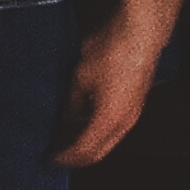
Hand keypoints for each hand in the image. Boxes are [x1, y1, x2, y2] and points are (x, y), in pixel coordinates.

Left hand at [56, 11, 171, 165]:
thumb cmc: (111, 50)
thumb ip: (72, 102)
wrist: (140, 32)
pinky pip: (115, 124)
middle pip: (99, 151)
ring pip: (109, 139)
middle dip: (77, 156)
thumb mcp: (80, 77)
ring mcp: (133, 112)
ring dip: (88, 141)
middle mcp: (125, 122)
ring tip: (65, 135)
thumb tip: (65, 116)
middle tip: (57, 153)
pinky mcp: (136, 101)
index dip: (65, 157)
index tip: (49, 157)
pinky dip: (98, 127)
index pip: (84, 151)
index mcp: (109, 120)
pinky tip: (83, 116)